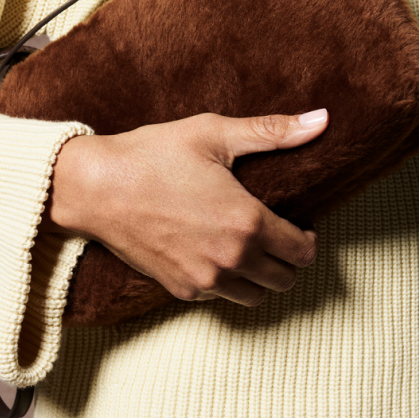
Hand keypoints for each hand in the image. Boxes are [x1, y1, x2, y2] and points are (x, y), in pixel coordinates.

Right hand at [40, 109, 328, 306]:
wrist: (95, 186)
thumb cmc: (154, 154)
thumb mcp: (215, 133)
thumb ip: (273, 131)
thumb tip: (323, 119)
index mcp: (248, 221)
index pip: (302, 251)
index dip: (308, 239)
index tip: (299, 226)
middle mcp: (231, 258)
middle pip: (285, 280)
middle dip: (289, 260)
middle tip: (278, 237)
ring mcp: (205, 278)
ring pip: (256, 297)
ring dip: (261, 277)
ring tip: (250, 249)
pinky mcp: (180, 288)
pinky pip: (221, 298)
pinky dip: (227, 283)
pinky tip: (217, 255)